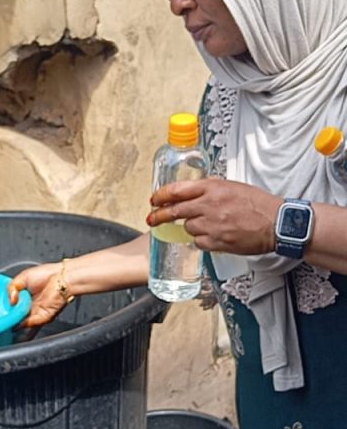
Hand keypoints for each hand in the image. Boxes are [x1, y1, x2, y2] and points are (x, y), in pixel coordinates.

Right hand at [8, 262, 68, 326]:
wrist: (62, 278)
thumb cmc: (47, 275)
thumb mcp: (22, 277)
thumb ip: (11, 288)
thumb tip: (10, 301)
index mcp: (24, 297)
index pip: (11, 306)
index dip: (4, 308)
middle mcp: (29, 306)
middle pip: (15, 316)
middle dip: (7, 317)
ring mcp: (35, 313)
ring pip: (20, 322)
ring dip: (12, 323)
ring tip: (3, 322)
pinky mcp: (41, 318)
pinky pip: (29, 325)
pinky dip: (20, 325)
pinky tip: (13, 322)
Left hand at [146, 177, 280, 255]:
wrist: (276, 223)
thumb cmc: (258, 204)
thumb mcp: (232, 186)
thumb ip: (210, 189)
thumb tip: (192, 193)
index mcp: (212, 188)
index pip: (177, 190)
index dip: (161, 196)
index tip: (154, 200)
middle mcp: (209, 205)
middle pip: (174, 211)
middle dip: (160, 216)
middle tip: (152, 219)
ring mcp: (212, 225)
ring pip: (188, 227)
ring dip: (193, 227)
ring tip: (210, 225)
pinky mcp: (217, 242)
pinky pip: (199, 242)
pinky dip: (203, 240)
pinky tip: (216, 235)